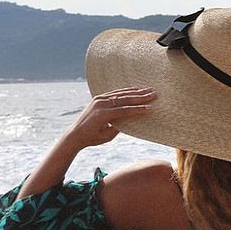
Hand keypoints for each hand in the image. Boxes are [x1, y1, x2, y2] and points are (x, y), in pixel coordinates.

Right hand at [15, 87, 154, 200]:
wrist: (75, 139)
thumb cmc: (91, 134)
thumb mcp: (108, 127)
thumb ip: (119, 122)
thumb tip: (132, 121)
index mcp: (102, 100)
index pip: (121, 93)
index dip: (135, 91)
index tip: (147, 90)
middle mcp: (102, 100)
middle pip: (126, 94)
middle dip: (141, 93)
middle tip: (155, 92)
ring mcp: (102, 105)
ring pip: (126, 100)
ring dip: (141, 98)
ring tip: (153, 97)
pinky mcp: (103, 113)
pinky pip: (124, 110)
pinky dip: (136, 109)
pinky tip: (147, 109)